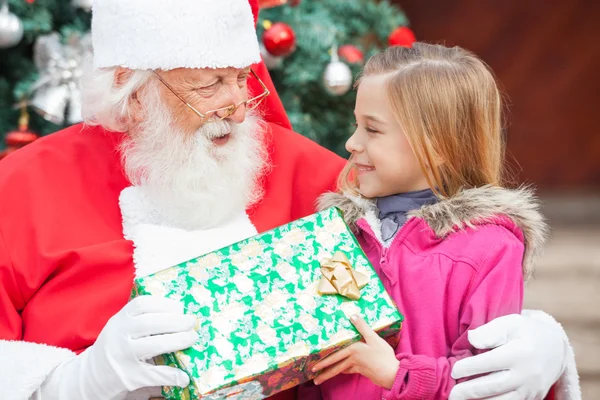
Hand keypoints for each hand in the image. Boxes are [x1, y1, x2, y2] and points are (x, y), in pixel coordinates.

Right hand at [40, 295, 197, 399]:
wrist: (90, 377)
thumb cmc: (115, 346)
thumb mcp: (121, 327)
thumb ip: (141, 319)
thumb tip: (179, 313)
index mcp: (120, 319)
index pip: (142, 304)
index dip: (164, 303)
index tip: (179, 307)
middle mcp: (119, 335)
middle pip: (151, 323)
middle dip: (176, 321)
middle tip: (192, 322)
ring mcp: (123, 356)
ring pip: (155, 345)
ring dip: (178, 341)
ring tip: (192, 339)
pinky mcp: (128, 377)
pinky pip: (154, 374)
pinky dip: (171, 375)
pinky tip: (183, 376)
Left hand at [312, 314, 398, 388]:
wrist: (392, 373)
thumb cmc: (383, 355)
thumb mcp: (374, 337)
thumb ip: (362, 326)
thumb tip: (352, 315)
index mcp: (353, 350)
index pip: (335, 356)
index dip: (323, 362)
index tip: (313, 367)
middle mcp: (352, 359)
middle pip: (335, 367)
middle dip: (324, 373)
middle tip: (314, 379)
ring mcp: (357, 367)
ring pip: (341, 370)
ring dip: (331, 374)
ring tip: (323, 377)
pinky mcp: (362, 371)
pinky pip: (349, 371)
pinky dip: (344, 371)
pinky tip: (342, 370)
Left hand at [450, 314, 566, 399]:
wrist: (555, 348)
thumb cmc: (525, 332)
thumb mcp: (511, 323)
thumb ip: (490, 331)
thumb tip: (471, 340)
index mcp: (520, 352)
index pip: (489, 362)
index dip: (468, 368)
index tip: (454, 370)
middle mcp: (527, 374)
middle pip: (493, 386)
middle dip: (469, 391)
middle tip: (452, 394)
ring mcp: (531, 389)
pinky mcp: (532, 399)